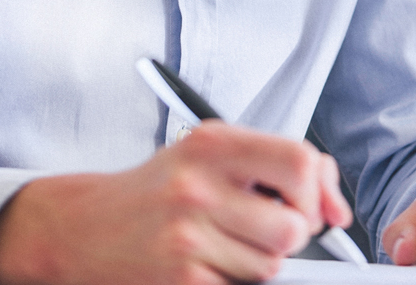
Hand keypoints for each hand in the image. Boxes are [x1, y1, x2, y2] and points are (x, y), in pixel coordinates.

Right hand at [0, 120, 352, 284]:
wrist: (81, 227)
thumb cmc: (154, 191)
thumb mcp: (209, 156)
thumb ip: (277, 166)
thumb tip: (335, 207)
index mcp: (212, 144)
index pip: (300, 160)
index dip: (319, 191)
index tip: (316, 208)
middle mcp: (197, 185)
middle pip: (293, 226)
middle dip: (288, 236)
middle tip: (259, 230)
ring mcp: (185, 235)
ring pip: (271, 266)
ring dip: (256, 264)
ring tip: (220, 245)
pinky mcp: (178, 278)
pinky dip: (228, 281)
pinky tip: (202, 264)